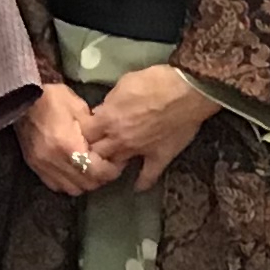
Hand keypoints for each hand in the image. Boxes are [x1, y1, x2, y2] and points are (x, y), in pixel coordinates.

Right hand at [19, 83, 126, 195]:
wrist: (20, 97)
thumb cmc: (51, 98)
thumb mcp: (78, 107)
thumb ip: (94, 130)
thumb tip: (106, 144)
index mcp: (67, 146)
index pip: (96, 172)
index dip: (111, 170)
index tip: (118, 161)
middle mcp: (54, 161)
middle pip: (86, 184)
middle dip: (101, 177)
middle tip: (108, 165)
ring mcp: (42, 166)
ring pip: (72, 189)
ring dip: (85, 182)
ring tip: (91, 168)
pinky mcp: (34, 167)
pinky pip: (56, 186)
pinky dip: (69, 182)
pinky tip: (74, 170)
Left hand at [82, 62, 221, 191]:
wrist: (186, 91)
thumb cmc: (154, 82)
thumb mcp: (124, 84)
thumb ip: (109, 101)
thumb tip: (102, 111)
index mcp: (108, 119)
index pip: (84, 134)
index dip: (82, 133)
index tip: (85, 132)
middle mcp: (119, 139)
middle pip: (96, 154)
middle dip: (92, 152)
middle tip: (93, 150)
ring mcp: (139, 151)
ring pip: (116, 166)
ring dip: (110, 166)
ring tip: (108, 166)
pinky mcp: (159, 157)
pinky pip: (148, 176)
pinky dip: (142, 183)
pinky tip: (137, 188)